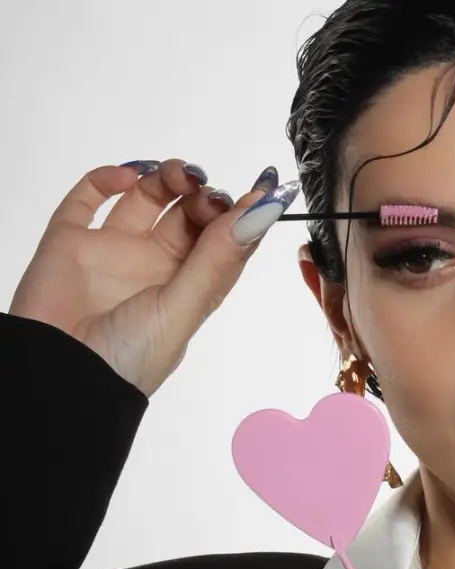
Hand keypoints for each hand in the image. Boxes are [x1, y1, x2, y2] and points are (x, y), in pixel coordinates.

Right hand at [9, 159, 297, 395]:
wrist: (61, 375)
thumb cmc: (127, 360)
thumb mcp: (183, 309)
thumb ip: (218, 259)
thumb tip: (263, 212)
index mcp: (188, 290)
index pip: (223, 243)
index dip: (241, 216)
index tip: (261, 190)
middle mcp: (154, 268)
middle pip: (189, 215)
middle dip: (204, 195)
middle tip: (204, 191)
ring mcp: (114, 252)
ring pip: (146, 198)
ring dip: (167, 178)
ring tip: (175, 175)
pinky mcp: (71, 241)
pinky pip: (89, 198)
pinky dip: (107, 178)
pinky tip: (126, 177)